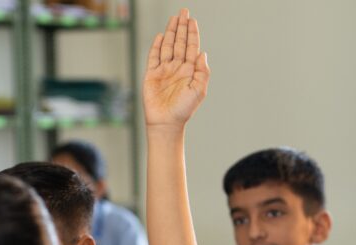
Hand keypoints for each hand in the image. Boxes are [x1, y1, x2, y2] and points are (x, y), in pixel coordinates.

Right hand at [143, 9, 209, 128]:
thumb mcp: (199, 90)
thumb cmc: (184, 110)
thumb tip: (203, 53)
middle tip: (184, 11)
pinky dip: (157, 45)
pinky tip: (161, 36)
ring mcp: (164, 70)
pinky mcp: (152, 74)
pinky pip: (154, 56)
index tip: (192, 20)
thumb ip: (202, 71)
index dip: (192, 33)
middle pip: (180, 43)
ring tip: (174, 18)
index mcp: (190, 71)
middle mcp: (177, 68)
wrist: (166, 122)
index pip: (192, 47)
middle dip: (182, 27)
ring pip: (168, 46)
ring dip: (171, 32)